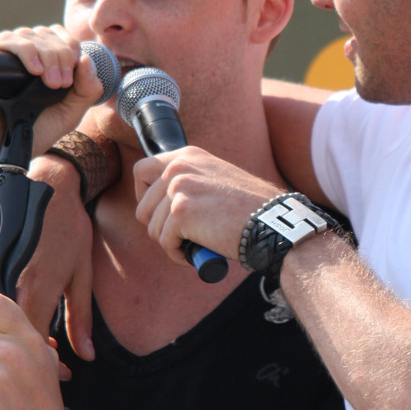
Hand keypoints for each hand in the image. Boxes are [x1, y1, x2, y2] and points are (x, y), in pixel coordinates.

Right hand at [0, 25, 103, 169]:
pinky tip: (34, 70)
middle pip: (48, 33)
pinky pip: (6, 40)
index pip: (61, 36)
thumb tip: (87, 58)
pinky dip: (26, 50)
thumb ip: (86, 91)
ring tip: (52, 83)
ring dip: (48, 54)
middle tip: (61, 84)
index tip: (75, 71)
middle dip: (62, 55)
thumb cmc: (32, 132)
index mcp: (44, 61)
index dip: (72, 47)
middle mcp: (25, 54)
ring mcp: (5, 56)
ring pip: (30, 34)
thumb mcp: (69, 113)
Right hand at [14, 153, 95, 359]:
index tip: (61, 372)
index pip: (35, 341)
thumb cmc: (69, 229)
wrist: (45, 187)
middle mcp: (10, 285)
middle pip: (11, 337)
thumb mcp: (82, 273)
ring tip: (36, 344)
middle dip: (30, 355)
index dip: (47, 362)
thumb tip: (86, 354)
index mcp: (38, 287)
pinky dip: (3, 320)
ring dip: (15, 338)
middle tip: (49, 363)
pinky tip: (19, 323)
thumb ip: (81, 316)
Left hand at [133, 148, 278, 266]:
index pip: (141, 171)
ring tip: (197, 241)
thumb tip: (161, 202)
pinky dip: (179, 253)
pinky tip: (199, 250)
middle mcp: (179, 167)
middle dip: (160, 227)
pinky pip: (165, 243)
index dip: (144, 196)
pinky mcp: (181, 212)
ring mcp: (179, 188)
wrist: (269, 221)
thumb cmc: (249, 207)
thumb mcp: (216, 178)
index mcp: (187, 155)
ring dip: (172, 242)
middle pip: (143, 207)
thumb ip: (190, 180)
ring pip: (153, 228)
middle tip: (183, 234)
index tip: (159, 211)